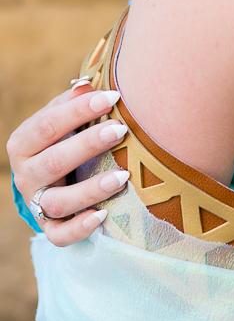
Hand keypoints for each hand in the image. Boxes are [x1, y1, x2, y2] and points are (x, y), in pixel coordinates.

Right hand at [7, 83, 129, 246]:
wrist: (46, 176)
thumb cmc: (60, 137)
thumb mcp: (59, 117)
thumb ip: (71, 101)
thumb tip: (87, 85)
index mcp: (23, 142)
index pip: (48, 125)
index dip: (79, 111)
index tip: (113, 97)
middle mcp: (25, 174)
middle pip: (54, 162)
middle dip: (88, 145)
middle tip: (120, 130)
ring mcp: (35, 203)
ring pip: (58, 202)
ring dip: (90, 189)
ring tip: (122, 176)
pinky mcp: (48, 227)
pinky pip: (60, 235)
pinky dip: (79, 228)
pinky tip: (102, 216)